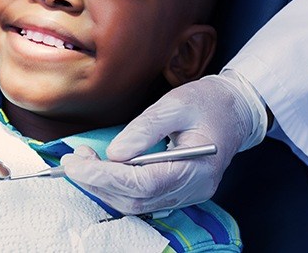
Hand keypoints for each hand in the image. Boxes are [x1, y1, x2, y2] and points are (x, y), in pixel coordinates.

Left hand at [61, 71, 267, 213]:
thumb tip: (114, 153)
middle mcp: (193, 189)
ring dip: (103, 186)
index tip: (76, 163)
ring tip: (82, 161)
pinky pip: (141, 198)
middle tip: (73, 159)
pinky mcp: (177, 191)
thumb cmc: (207, 103)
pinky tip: (100, 170)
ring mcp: (186, 194)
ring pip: (135, 204)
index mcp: (197, 169)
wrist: (234, 110)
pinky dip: (115, 187)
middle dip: (98, 182)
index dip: (105, 177)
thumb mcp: (176, 104)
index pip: (143, 184)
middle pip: (136, 199)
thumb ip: (145, 129)